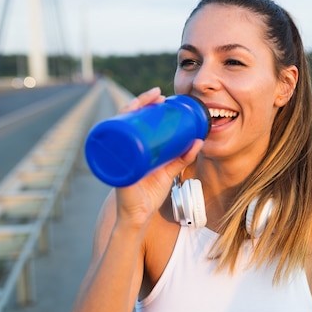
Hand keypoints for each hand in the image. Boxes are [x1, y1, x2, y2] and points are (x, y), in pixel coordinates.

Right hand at [114, 87, 202, 227]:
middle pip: (125, 118)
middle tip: (156, 95)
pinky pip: (112, 152)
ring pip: (117, 128)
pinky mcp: (117, 170)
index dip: (144, 104)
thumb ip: (183, 158)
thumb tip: (199, 140)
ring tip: (145, 102)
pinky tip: (117, 122)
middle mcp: (122, 149)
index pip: (134, 120)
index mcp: (133, 147)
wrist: (140, 216)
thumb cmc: (150, 193)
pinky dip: (113, 137)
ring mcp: (117, 158)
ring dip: (128, 111)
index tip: (160, 95)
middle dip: (139, 102)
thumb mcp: (169, 171)